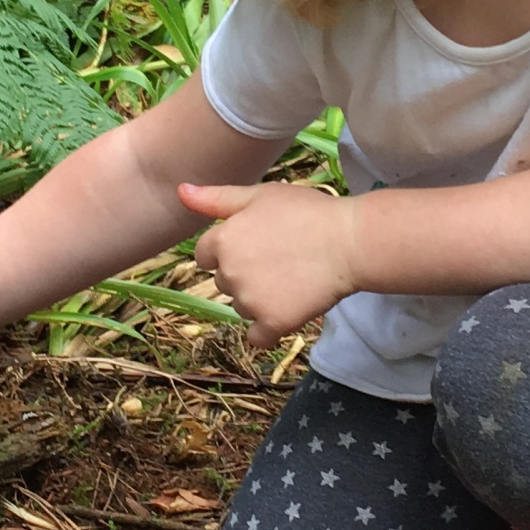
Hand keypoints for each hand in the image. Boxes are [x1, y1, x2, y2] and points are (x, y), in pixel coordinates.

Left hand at [181, 181, 361, 348]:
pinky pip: (258, 337)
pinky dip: (270, 329)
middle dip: (245, 274)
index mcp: (222, 240)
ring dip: (259, 300)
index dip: (229, 250)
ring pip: (241, 307)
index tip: (258, 245)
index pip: (204, 256)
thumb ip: (216, 199)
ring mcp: (250, 300)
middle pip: (224, 282)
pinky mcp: (272, 323)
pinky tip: (290, 308)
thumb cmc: (308, 212)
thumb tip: (180, 192)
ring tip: (291, 279)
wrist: (350, 242)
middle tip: (281, 259)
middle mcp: (229, 273)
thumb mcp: (261, 194)